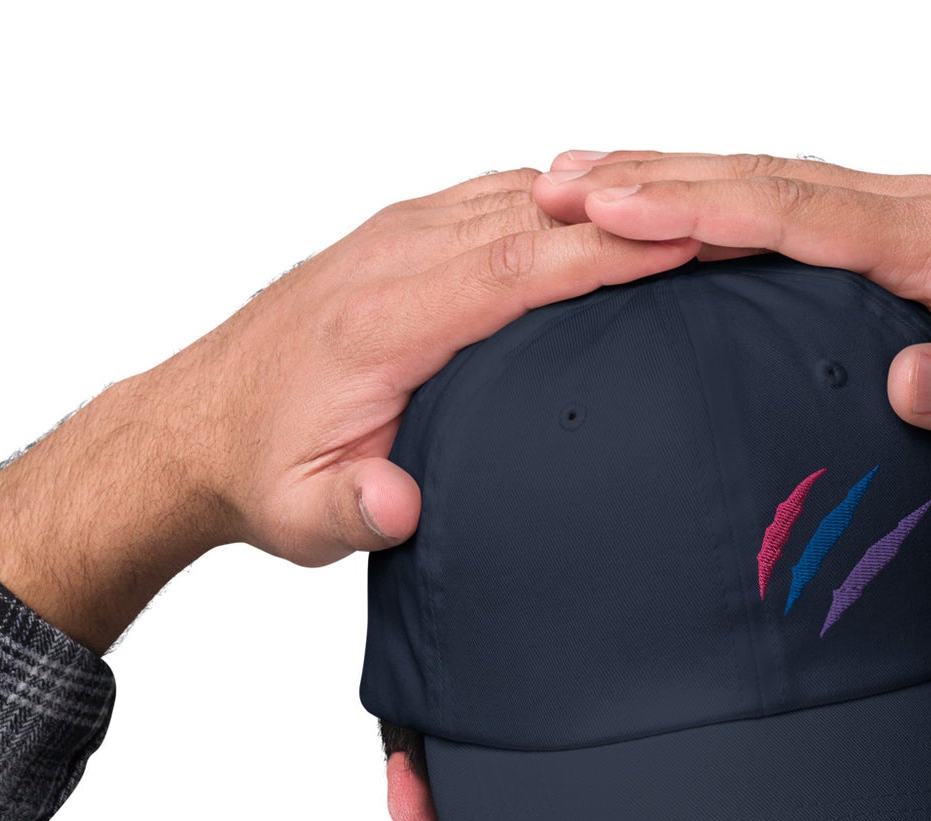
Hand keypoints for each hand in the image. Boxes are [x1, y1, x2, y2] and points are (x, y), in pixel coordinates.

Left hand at [0, 172, 697, 648]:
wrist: (194, 427)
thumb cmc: (262, 470)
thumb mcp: (301, 514)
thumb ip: (353, 508)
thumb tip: (399, 505)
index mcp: (384, 320)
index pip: (516, 267)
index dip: (606, 251)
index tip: (688, 240)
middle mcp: (394, 259)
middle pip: (537, 215)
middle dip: (638, 210)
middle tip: (736, 211)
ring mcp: (400, 237)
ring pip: (523, 196)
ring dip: (610, 199)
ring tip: (705, 205)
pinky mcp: (406, 238)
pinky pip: (501, 201)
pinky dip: (567, 203)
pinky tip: (621, 217)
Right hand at [533, 153, 930, 507]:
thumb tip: (907, 380)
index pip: (791, 208)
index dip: (693, 204)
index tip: (606, 201)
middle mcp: (908, 208)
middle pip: (761, 178)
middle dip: (652, 176)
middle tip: (552, 180)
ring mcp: (899, 220)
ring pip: (768, 187)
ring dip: (674, 184)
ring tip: (579, 187)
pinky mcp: (894, 247)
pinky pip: (789, 216)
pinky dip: (721, 211)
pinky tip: (672, 226)